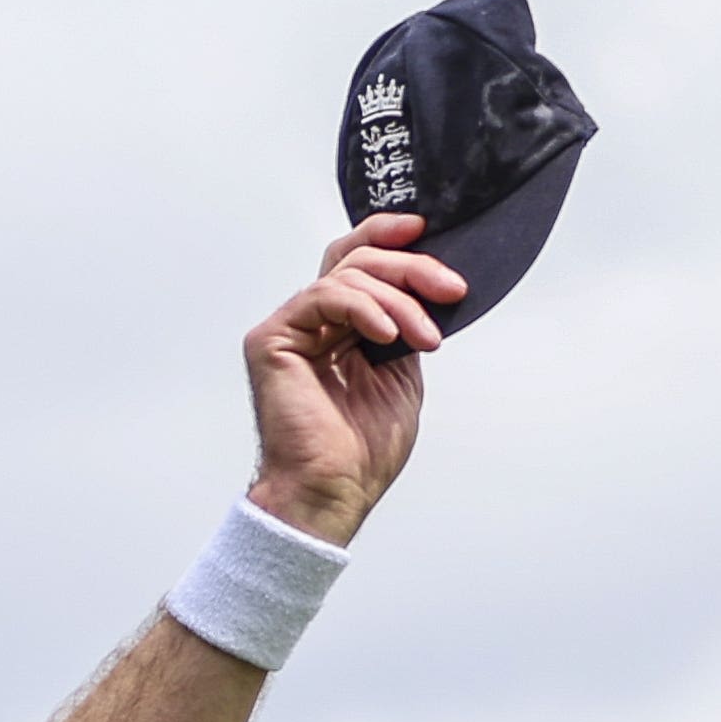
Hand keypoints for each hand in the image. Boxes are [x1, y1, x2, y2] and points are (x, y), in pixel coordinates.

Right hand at [241, 213, 465, 545]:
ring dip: (398, 300)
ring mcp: (290, 328)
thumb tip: (434, 286)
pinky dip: (363, 308)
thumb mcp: (402, 373)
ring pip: (347, 275)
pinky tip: (386, 336)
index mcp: (340, 328)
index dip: (388, 237)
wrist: (334, 491)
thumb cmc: (361, 450)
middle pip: (356, 259)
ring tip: (424, 338)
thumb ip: (406, 327)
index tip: (427, 230)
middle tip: (448, 288)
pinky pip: (323, 297)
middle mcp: (312, 322)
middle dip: (410, 267)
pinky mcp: (272, 339)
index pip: (358, 263)